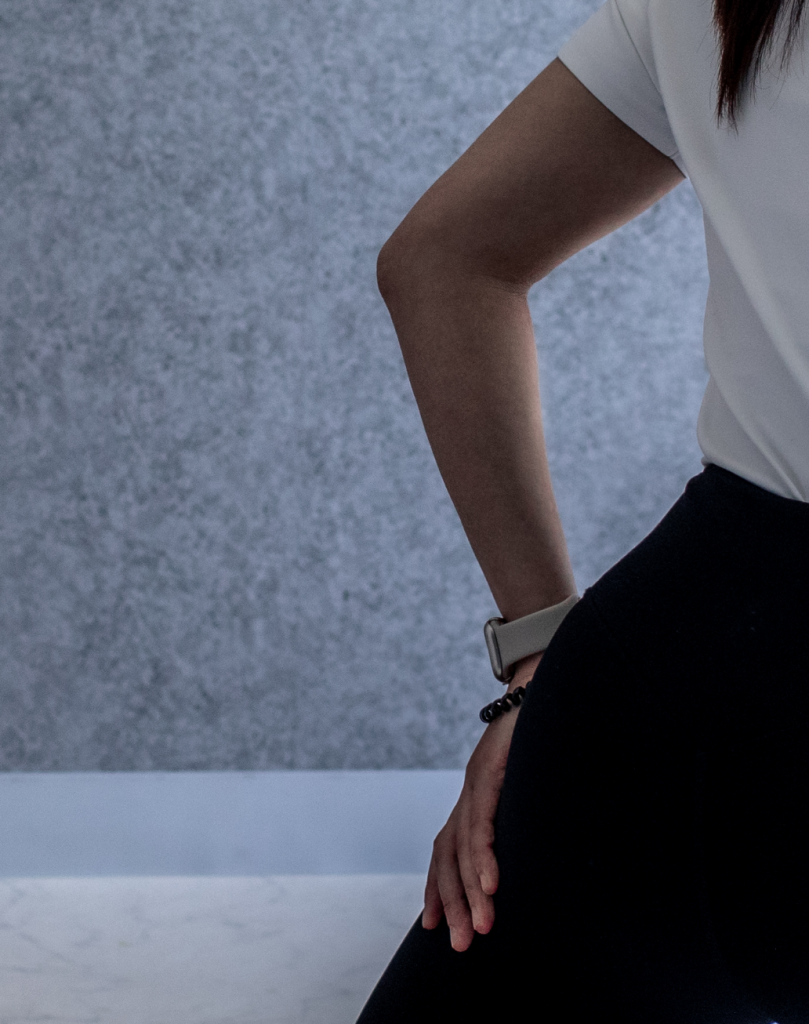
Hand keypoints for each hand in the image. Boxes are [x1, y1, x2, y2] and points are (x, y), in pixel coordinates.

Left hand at [421, 651, 542, 951]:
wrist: (542, 676)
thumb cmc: (543, 729)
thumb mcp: (531, 778)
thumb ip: (526, 808)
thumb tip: (547, 840)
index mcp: (478, 793)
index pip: (447, 847)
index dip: (439, 886)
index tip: (437, 924)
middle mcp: (471, 789)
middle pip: (450, 855)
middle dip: (453, 902)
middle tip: (460, 946)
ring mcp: (478, 779)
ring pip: (463, 845)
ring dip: (470, 891)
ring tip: (478, 930)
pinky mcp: (491, 768)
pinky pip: (483, 819)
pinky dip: (483, 855)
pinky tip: (489, 885)